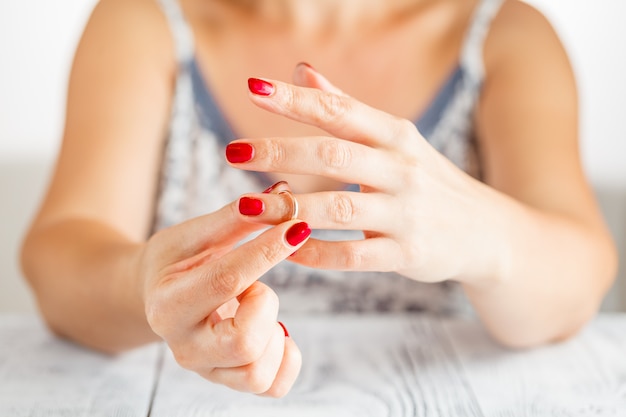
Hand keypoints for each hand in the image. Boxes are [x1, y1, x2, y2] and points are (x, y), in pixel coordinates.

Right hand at [136, 198, 310, 396]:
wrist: (157, 295)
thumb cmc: (177, 259)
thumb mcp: (196, 234)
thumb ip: (235, 217)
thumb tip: (283, 193)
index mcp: (168, 305)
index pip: (226, 279)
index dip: (268, 250)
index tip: (298, 225)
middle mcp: (184, 347)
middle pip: (244, 342)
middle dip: (265, 304)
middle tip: (255, 286)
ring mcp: (207, 370)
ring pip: (258, 372)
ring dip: (273, 331)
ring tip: (255, 306)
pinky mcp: (229, 381)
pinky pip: (273, 387)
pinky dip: (285, 358)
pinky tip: (274, 331)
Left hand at [227, 64, 505, 284]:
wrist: (486, 232)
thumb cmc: (426, 180)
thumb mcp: (395, 140)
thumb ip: (346, 108)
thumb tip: (302, 71)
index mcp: (395, 136)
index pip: (340, 110)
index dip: (296, 100)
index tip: (253, 90)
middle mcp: (402, 169)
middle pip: (333, 157)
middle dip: (279, 152)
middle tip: (232, 151)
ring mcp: (407, 214)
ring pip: (338, 209)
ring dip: (288, 207)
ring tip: (246, 204)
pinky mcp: (408, 254)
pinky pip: (352, 257)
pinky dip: (315, 253)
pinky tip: (285, 249)